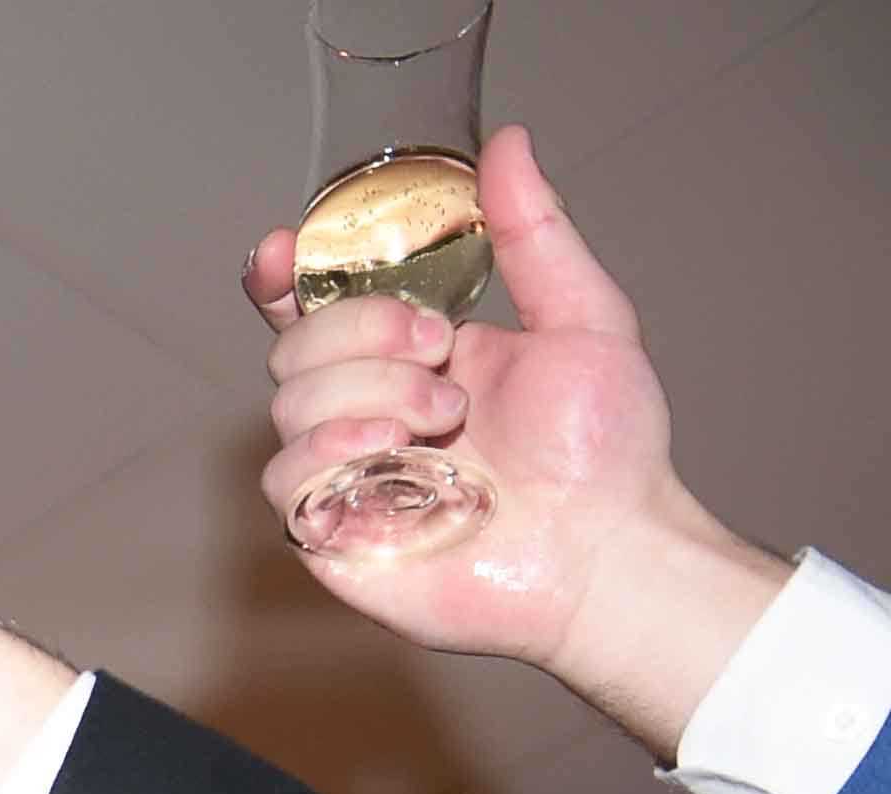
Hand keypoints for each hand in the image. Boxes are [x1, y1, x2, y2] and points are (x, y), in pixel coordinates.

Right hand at [241, 126, 783, 756]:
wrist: (605, 551)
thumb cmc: (605, 453)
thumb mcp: (585, 319)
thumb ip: (534, 234)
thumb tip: (506, 144)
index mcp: (413, 356)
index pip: (316, 307)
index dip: (285, 275)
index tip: (285, 251)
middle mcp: (369, 409)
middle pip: (295, 343)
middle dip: (365, 331)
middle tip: (442, 355)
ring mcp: (345, 472)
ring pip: (289, 403)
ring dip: (370, 393)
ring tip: (444, 421)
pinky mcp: (331, 533)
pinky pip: (286, 475)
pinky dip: (338, 452)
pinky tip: (399, 458)